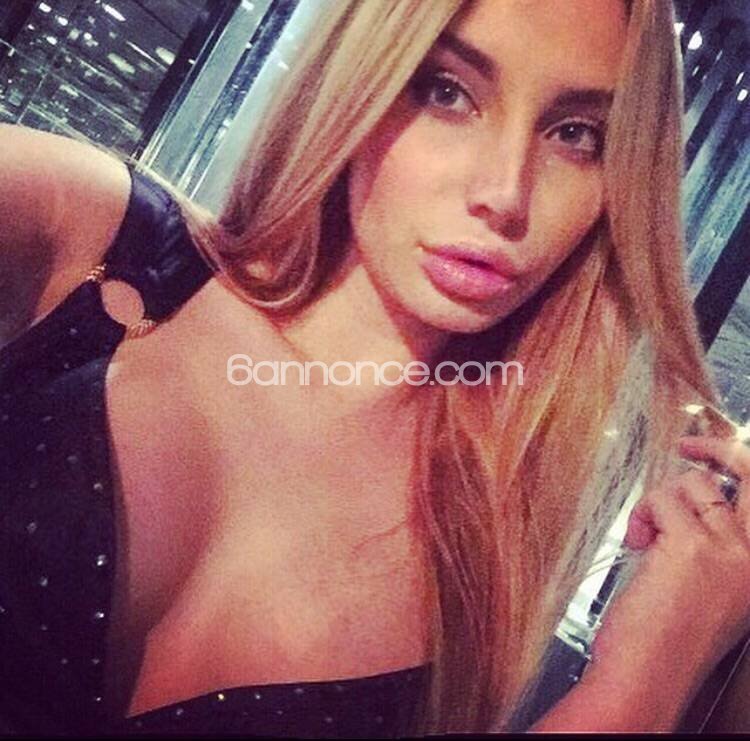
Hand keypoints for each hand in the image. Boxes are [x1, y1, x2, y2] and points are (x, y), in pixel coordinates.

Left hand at [594, 435, 749, 683]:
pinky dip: (642, 514)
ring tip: (645, 534)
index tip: (709, 453)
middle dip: (717, 449)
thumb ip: (712, 547)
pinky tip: (637, 543)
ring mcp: (728, 547)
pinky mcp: (690, 545)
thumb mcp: (712, 589)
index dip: (738, 466)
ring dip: (658, 500)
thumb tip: (689, 504)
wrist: (650, 673)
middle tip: (689, 446)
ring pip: (689, 483)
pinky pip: (660, 499)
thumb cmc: (670, 637)